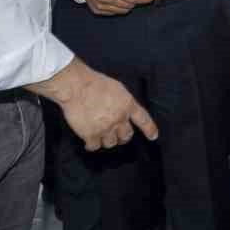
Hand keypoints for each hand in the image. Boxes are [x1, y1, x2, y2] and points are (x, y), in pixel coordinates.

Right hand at [40, 62, 159, 150]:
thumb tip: (122, 110)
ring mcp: (106, 128)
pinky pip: (95, 146)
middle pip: (126, 136)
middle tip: (116, 134)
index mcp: (127, 104)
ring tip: (100, 134)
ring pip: (111, 143)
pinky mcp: (91, 134)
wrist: (76, 87)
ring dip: (106, 140)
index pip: (143, 119)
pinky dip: (92, 145)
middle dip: (122, 136)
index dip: (149, 129)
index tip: (153, 136)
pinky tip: (89, 141)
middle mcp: (119, 118)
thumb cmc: (93, 83)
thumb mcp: (116, 88)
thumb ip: (122, 101)